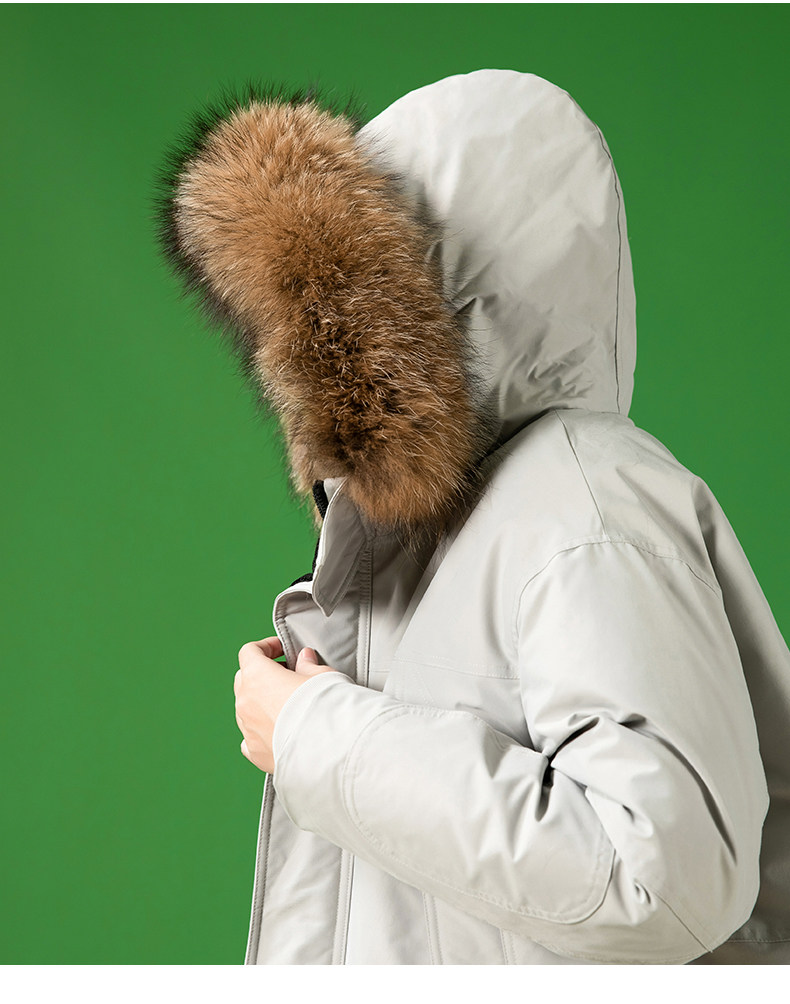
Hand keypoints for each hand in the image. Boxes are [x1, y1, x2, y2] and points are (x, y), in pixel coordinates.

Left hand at [234, 636, 334, 773]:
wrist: (328, 748)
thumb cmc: (325, 706)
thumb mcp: (322, 675)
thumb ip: (309, 665)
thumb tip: (305, 659)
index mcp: (258, 676)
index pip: (249, 652)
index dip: (266, 647)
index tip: (282, 649)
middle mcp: (246, 702)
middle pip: (243, 678)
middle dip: (262, 674)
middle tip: (286, 675)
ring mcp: (247, 729)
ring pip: (245, 708)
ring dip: (261, 703)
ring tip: (287, 705)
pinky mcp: (255, 753)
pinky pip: (250, 737)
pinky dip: (260, 731)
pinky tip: (278, 731)